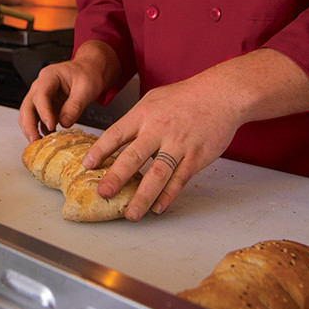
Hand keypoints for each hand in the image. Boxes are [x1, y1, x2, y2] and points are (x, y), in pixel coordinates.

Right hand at [18, 40, 119, 140]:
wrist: (87, 71)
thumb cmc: (86, 74)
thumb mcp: (86, 87)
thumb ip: (75, 105)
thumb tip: (65, 122)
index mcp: (49, 77)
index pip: (41, 95)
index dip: (44, 112)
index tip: (50, 125)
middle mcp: (40, 86)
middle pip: (27, 106)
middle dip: (29, 125)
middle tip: (35, 140)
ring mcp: (40, 97)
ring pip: (27, 114)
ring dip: (30, 129)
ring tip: (38, 143)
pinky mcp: (44, 107)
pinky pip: (36, 119)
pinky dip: (38, 130)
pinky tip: (46, 139)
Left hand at [83, 77, 247, 220]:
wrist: (221, 94)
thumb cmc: (186, 96)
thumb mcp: (154, 99)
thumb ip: (136, 119)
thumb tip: (116, 139)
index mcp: (145, 114)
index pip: (116, 134)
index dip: (100, 150)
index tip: (87, 165)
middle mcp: (159, 130)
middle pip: (133, 157)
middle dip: (116, 178)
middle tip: (103, 193)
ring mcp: (179, 145)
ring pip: (157, 175)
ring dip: (142, 197)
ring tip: (131, 214)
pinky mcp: (196, 157)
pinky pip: (179, 180)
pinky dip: (167, 196)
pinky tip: (157, 208)